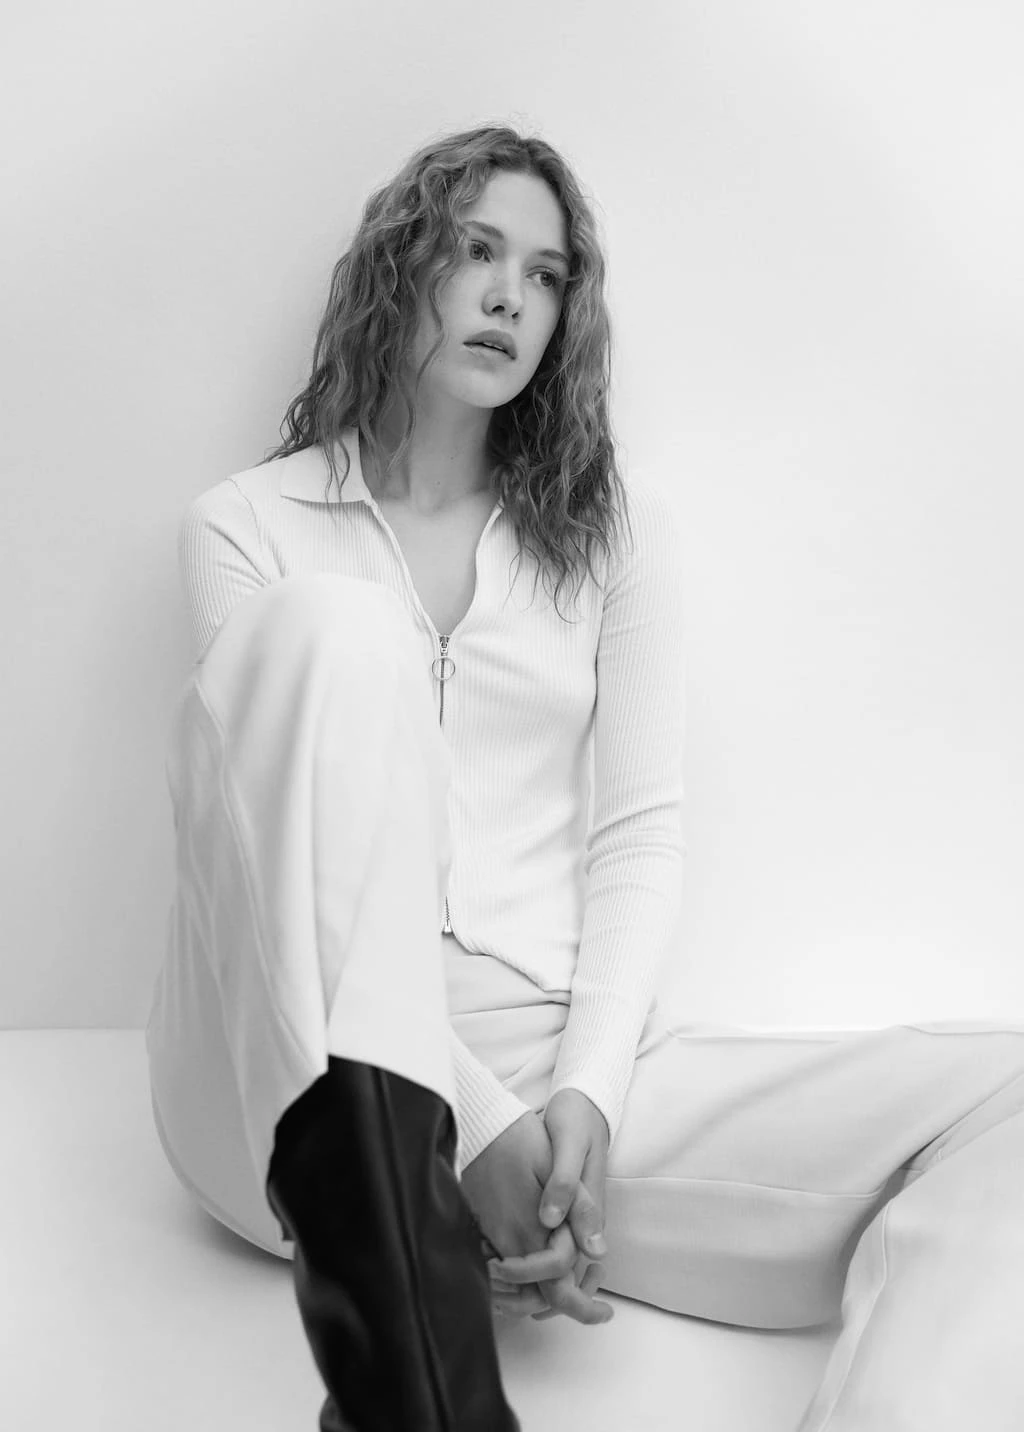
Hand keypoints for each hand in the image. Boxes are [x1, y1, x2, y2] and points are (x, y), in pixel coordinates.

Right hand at [459, 1108, 612, 1325]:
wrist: (478, 1124)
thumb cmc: (521, 1141)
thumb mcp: (559, 1165)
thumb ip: (578, 1209)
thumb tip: (598, 1251)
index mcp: (532, 1232)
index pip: (559, 1292)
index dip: (585, 1308)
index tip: (606, 1313)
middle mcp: (509, 1244)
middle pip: (539, 1297)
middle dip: (570, 1304)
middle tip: (594, 1293)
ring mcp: (492, 1239)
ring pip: (520, 1289)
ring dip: (546, 1293)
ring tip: (575, 1278)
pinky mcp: (482, 1230)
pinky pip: (503, 1273)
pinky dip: (524, 1280)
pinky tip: (543, 1261)